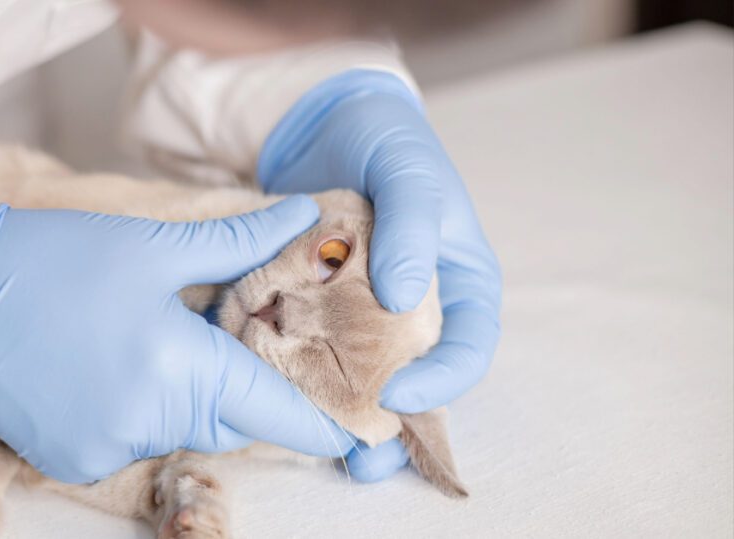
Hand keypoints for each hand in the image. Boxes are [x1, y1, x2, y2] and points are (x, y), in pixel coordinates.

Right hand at [0, 196, 353, 482]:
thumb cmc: (53, 262)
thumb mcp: (152, 245)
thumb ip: (238, 243)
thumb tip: (300, 218)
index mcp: (179, 371)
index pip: (275, 411)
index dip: (321, 421)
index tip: (359, 430)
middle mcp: (149, 423)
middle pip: (230, 418)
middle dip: (243, 386)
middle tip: (234, 341)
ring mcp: (107, 450)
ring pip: (181, 426)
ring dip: (187, 393)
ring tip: (158, 338)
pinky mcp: (73, 460)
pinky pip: (135, 437)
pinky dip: (141, 408)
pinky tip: (113, 364)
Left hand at [258, 70, 501, 481]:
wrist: (329, 125)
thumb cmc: (388, 143)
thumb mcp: (410, 173)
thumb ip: (414, 226)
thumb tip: (403, 296)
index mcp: (461, 286)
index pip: (467, 351)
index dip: (443, 383)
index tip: (402, 396)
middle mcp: (417, 309)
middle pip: (412, 379)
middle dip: (387, 422)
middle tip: (358, 458)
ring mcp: (365, 313)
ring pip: (360, 373)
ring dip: (338, 409)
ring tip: (313, 441)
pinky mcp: (319, 309)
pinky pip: (313, 347)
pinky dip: (297, 369)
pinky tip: (272, 387)